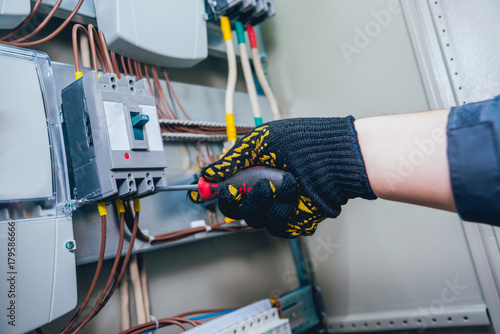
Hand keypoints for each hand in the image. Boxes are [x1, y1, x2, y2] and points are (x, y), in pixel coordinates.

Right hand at [189, 117, 375, 237]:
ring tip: (285, 182)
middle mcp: (264, 192)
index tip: (205, 192)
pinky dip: (284, 210)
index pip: (227, 190)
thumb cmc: (303, 142)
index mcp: (253, 173)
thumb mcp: (261, 142)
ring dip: (266, 201)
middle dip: (238, 199)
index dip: (216, 192)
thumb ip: (233, 159)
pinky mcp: (295, 220)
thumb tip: (208, 173)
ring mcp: (279, 207)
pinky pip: (278, 227)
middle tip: (251, 185)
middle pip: (235, 210)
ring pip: (255, 220)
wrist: (335, 157)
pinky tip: (295, 193)